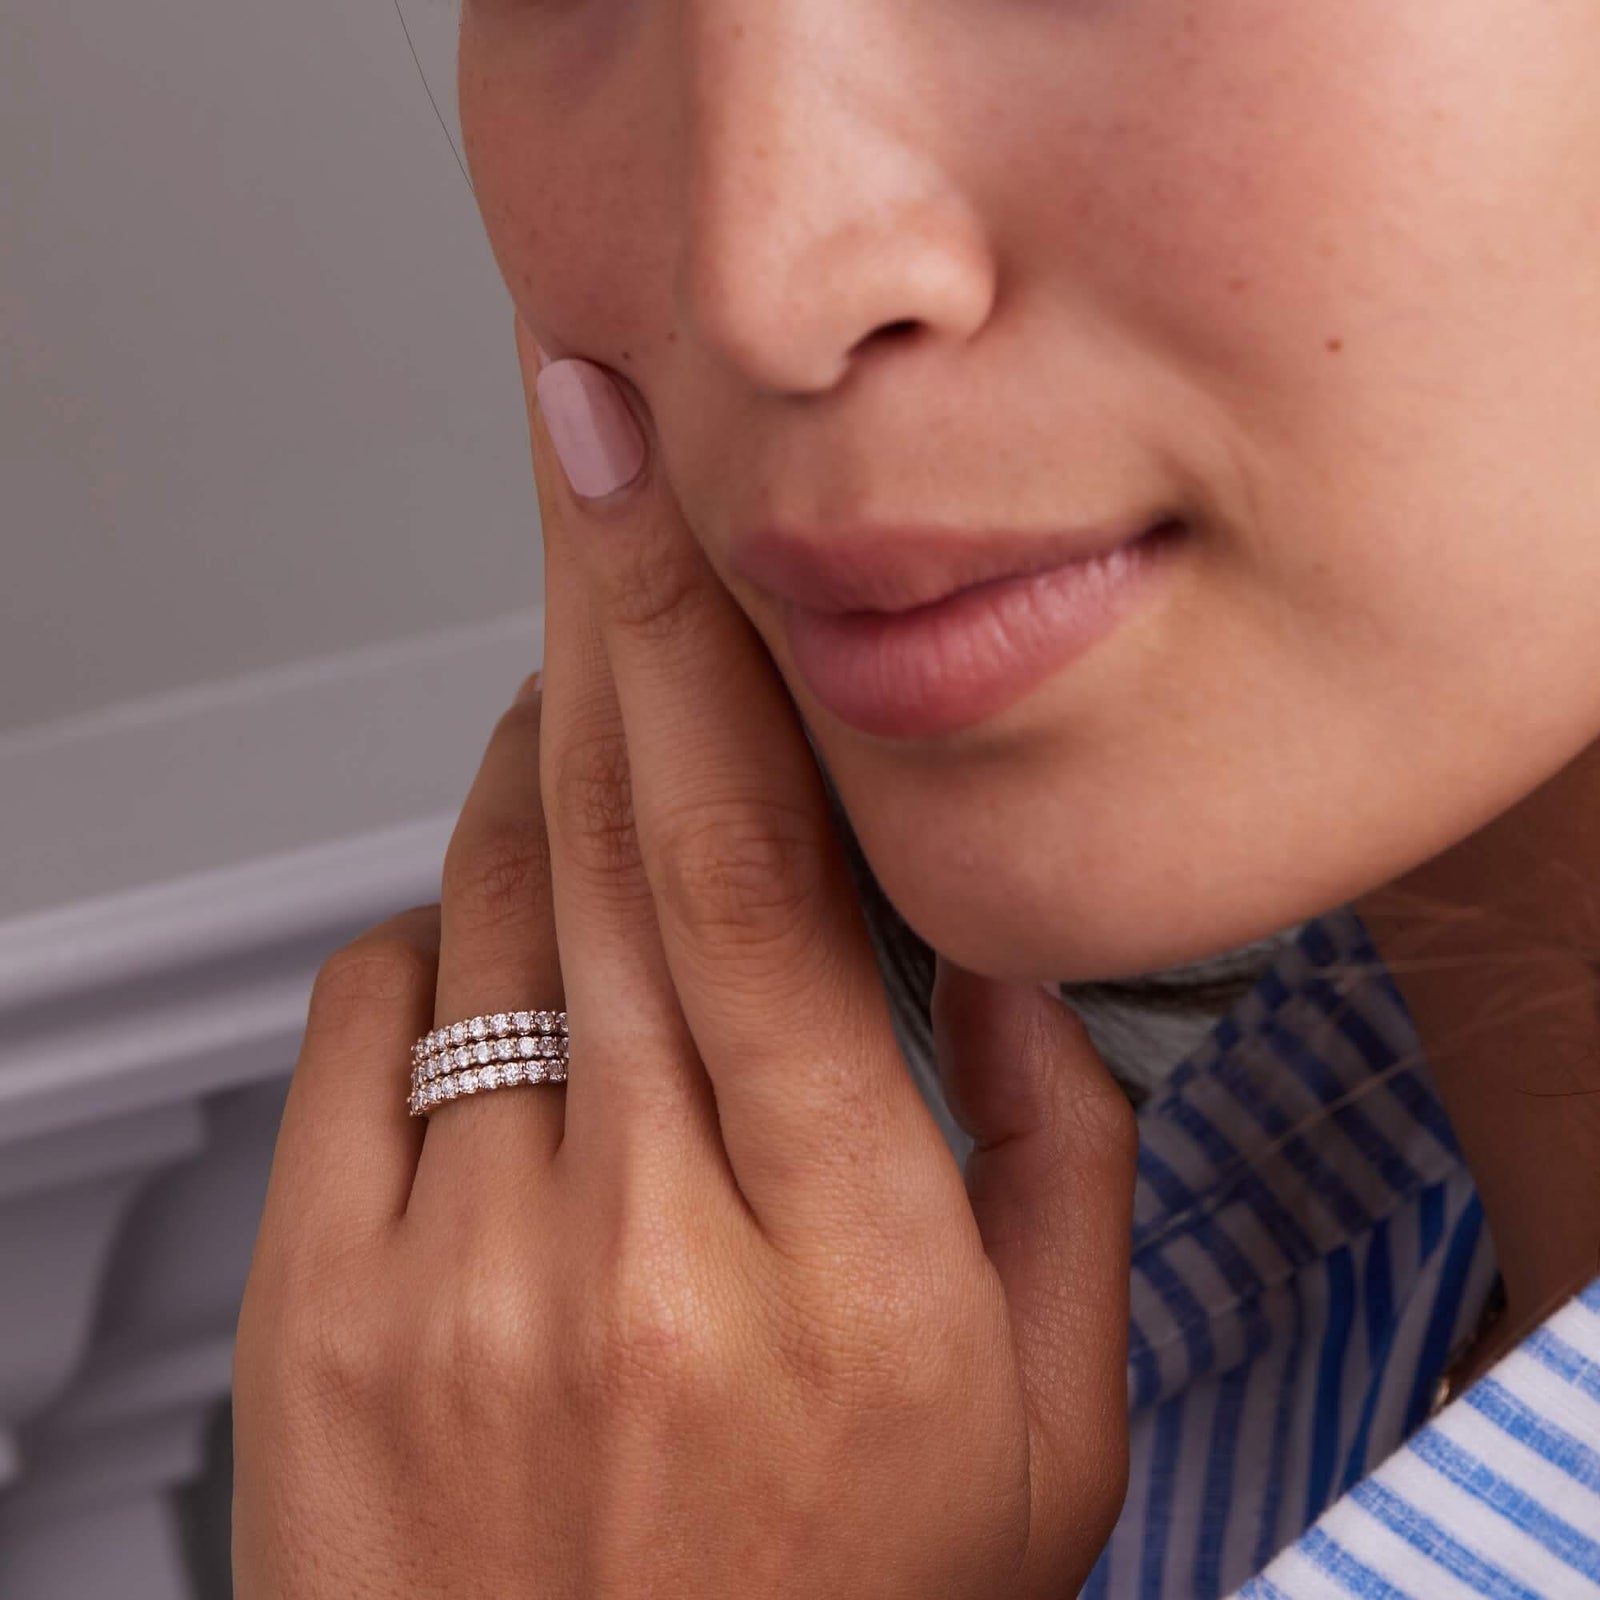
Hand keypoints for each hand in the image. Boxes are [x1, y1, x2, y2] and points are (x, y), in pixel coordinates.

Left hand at [230, 315, 1138, 1598]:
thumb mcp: (1045, 1426)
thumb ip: (1058, 1162)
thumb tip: (998, 954)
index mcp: (850, 1266)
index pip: (764, 877)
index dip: (702, 646)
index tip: (659, 494)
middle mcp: (641, 1247)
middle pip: (611, 837)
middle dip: (603, 624)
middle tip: (599, 489)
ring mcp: (460, 1269)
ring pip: (485, 899)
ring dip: (541, 784)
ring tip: (594, 768)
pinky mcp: (323, 1302)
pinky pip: (364, 1010)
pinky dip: (432, 935)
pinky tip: (501, 975)